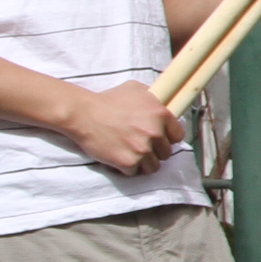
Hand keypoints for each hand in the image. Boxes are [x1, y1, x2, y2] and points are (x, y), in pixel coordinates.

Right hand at [65, 81, 183, 174]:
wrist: (83, 114)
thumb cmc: (107, 100)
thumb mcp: (135, 89)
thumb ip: (153, 98)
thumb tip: (164, 103)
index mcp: (161, 114)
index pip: (178, 136)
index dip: (167, 138)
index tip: (157, 139)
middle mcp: (155, 132)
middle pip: (166, 153)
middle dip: (154, 151)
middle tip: (138, 146)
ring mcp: (143, 149)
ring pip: (153, 166)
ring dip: (142, 163)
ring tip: (129, 154)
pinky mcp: (128, 162)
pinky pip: (135, 172)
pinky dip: (126, 168)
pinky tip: (118, 158)